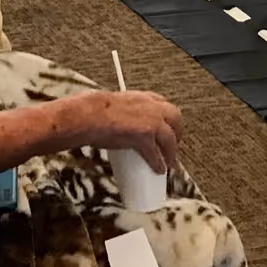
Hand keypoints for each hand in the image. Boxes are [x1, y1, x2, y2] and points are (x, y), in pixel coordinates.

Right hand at [64, 90, 181, 173]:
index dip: (167, 118)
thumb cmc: (94, 110)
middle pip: (175, 119)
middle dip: (177, 132)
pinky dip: (159, 163)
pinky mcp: (145, 137)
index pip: (163, 104)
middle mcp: (151, 106)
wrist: (89, 115)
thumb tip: (121, 122)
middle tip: (173, 144)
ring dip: (171, 151)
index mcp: (143, 97)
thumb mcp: (116, 104)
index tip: (166, 125)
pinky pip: (156, 154)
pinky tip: (159, 169)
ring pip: (170, 138)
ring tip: (169, 161)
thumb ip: (124, 111)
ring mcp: (151, 121)